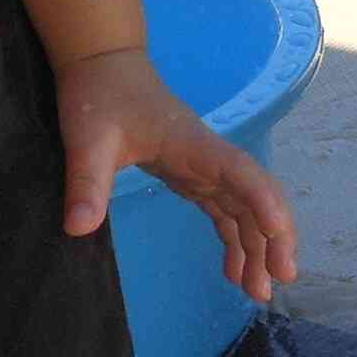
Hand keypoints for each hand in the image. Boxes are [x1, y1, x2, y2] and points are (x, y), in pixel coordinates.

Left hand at [53, 48, 300, 300]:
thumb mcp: (87, 141)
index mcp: (194, 145)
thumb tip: (78, 229)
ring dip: (257, 247)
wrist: (101, 64)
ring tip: (258, 292)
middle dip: (274, 237)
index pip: (241, 173)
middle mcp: (209, 157)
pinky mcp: (191, 175)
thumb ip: (86, 183)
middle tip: (277, 282)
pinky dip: (234, 240)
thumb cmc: (99, 96)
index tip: (276, 235)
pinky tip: (234, 272)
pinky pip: (224, 211)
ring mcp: (204, 167)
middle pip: (256, 196)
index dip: (263, 202)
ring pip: (244, 208)